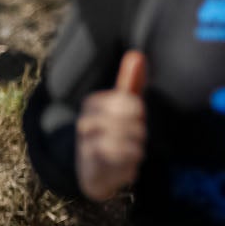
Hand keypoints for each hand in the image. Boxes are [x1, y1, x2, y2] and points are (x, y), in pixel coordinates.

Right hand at [76, 51, 147, 200]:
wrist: (95, 170)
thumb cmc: (114, 130)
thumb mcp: (123, 105)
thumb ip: (131, 82)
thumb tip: (136, 55)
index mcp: (93, 103)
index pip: (130, 102)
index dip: (139, 112)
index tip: (135, 118)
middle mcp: (85, 122)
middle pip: (130, 123)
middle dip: (139, 132)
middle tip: (135, 137)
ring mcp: (85, 146)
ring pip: (126, 144)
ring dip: (136, 149)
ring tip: (132, 151)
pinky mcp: (90, 168)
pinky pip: (120, 163)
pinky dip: (130, 165)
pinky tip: (127, 165)